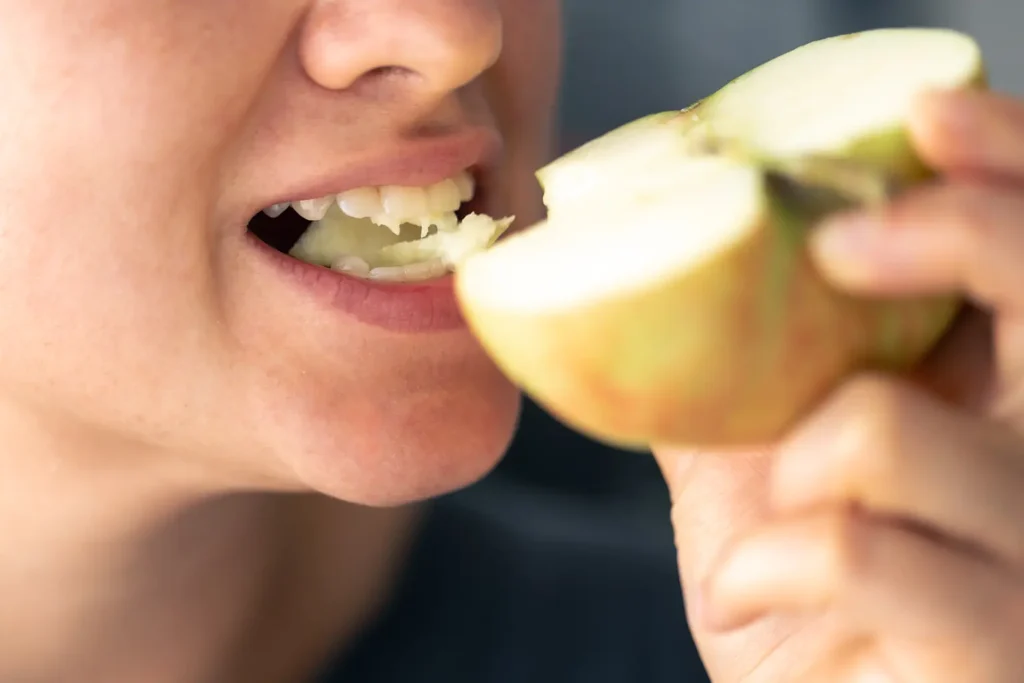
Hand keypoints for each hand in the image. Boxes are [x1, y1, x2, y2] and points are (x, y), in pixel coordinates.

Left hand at [655, 88, 1023, 681]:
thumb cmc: (798, 603)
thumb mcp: (754, 479)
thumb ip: (732, 387)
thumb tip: (644, 290)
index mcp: (998, 401)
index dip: (1013, 165)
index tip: (928, 118)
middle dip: (959, 231)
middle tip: (839, 242)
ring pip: (892, 428)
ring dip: (793, 462)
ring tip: (773, 512)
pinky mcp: (995, 644)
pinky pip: (853, 546)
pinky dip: (763, 562)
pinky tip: (749, 594)